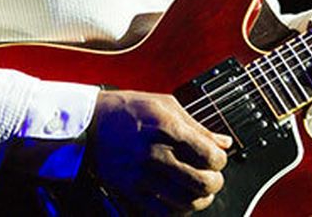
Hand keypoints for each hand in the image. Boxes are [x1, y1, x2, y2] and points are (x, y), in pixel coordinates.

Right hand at [88, 90, 232, 214]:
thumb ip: (198, 126)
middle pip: (200, 182)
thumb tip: (224, 142)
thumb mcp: (165, 105)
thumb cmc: (127, 110)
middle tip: (212, 178)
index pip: (209, 155)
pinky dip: (176, 211)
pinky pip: (160, 212)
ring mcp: (141, 174)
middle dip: (215, 183)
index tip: (217, 159)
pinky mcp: (129, 189)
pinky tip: (180, 201)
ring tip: (200, 192)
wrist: (87, 123)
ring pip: (184, 201)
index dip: (220, 161)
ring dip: (199, 199)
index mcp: (167, 127)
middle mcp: (155, 153)